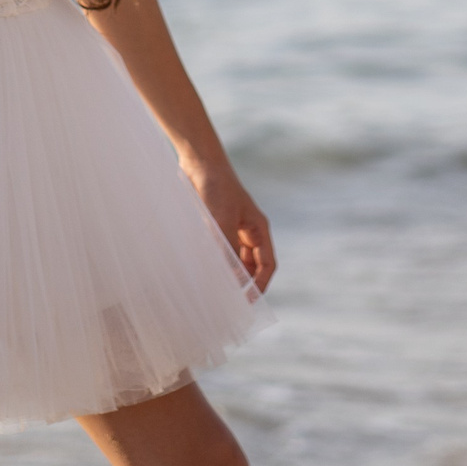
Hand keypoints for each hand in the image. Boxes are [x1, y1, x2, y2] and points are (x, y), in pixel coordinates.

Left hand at [188, 162, 276, 294]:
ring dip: (228, 273)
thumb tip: (232, 280)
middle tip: (229, 302)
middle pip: (251, 265)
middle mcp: (248, 231)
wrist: (200, 163)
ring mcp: (232, 228)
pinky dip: (215, 261)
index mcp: (259, 229)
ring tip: (216, 289)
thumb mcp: (223, 221)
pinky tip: (205, 270)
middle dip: (244, 283)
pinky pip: (220, 250)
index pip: (266, 264)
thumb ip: (227, 250)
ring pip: (234, 259)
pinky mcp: (216, 225)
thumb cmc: (217, 188)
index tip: (249, 301)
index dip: (260, 284)